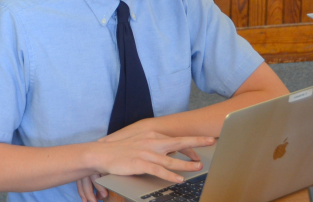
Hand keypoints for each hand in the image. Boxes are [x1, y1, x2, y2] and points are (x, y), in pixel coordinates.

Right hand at [75, 143, 202, 200]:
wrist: (101, 153)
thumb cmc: (120, 150)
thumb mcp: (139, 144)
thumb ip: (154, 148)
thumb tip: (168, 154)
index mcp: (151, 135)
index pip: (175, 139)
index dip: (190, 145)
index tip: (202, 146)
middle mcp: (151, 141)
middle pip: (178, 142)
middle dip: (196, 141)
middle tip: (211, 140)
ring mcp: (145, 152)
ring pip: (170, 159)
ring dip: (186, 164)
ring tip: (198, 167)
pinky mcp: (139, 163)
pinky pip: (158, 170)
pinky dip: (170, 175)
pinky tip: (179, 178)